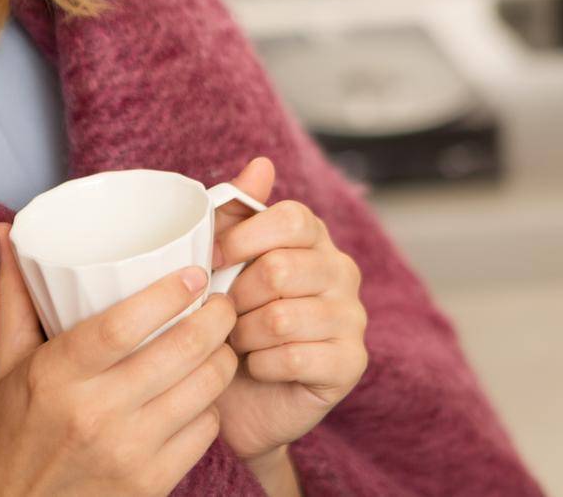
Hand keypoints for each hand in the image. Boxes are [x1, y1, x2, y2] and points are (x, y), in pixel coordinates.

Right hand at [0, 223, 239, 496]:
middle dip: (216, 318)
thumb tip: (4, 231)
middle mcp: (94, 413)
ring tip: (219, 341)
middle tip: (222, 301)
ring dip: (222, 358)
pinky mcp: (151, 484)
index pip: (122, 325)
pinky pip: (206, 431)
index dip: (168, 294)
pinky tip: (202, 393)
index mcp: (57, 375)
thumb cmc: (12, 432)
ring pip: (204, 389)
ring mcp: (127, 452)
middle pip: (179, 352)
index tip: (195, 272)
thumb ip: (14, 296)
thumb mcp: (7, 364)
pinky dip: (212, 406)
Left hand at [209, 157, 368, 464]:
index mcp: (313, 237)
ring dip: (243, 335)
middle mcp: (342, 270)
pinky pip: (292, 356)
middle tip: (223, 315)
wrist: (236, 398)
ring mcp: (352, 317)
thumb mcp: (219, 264)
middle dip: (236, 297)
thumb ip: (233, 213)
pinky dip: (260, 365)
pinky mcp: (350, 362)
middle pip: (280, 269)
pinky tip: (256, 367)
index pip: (290, 218)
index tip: (209, 261)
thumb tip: (261, 164)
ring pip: (282, 317)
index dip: (242, 239)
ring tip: (236, 342)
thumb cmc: (225, 322)